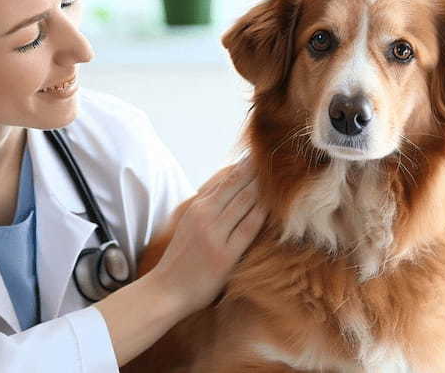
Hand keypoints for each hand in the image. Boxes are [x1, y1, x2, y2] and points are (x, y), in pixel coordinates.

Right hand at [150, 157, 267, 315]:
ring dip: (262, 187)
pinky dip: (262, 213)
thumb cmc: (181, 259)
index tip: (259, 155)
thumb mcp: (188, 225)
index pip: (225, 179)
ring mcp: (214, 234)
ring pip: (244, 202)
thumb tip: (227, 189)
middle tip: (274, 157)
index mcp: (196, 207)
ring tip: (278, 175)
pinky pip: (248, 228)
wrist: (166, 289)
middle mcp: (204, 215)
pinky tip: (274, 205)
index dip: (245, 166)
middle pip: (236, 185)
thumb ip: (207, 208)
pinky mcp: (224, 255)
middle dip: (256, 170)